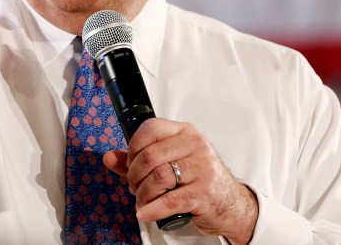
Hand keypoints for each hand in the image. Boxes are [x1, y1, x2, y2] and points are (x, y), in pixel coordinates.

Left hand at [103, 119, 258, 243]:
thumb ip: (138, 159)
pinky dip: (152, 209)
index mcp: (185, 132)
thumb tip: (110, 158)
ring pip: (158, 178)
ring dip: (142, 194)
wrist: (230, 203)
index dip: (133, 148)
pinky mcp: (204, 192)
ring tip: (142, 201)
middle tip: (134, 187)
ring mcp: (202, 168)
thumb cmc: (198, 179)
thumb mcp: (171, 162)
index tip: (130, 163)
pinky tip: (145, 213)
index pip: (150, 128)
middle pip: (150, 156)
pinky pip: (170, 201)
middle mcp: (195, 145)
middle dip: (134, 176)